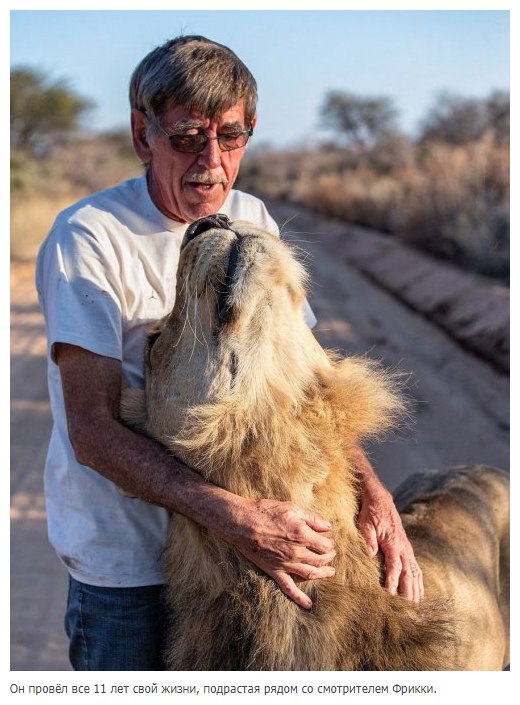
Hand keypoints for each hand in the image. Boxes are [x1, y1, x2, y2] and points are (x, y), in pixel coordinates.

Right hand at [217, 497, 335, 609]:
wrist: (242, 522)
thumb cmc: (266, 512)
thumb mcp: (292, 508)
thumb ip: (312, 518)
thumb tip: (328, 527)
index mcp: (302, 535)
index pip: (325, 546)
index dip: (330, 544)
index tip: (329, 541)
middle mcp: (296, 552)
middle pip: (320, 560)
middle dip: (329, 558)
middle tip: (331, 554)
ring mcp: (285, 563)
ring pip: (310, 574)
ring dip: (322, 574)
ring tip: (330, 572)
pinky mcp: (274, 570)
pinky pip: (289, 587)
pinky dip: (299, 597)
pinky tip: (308, 605)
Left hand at [357, 479, 423, 602]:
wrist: (379, 497)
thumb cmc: (370, 511)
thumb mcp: (365, 523)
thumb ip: (368, 540)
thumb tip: (371, 556)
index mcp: (393, 543)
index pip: (395, 568)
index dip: (393, 583)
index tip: (391, 597)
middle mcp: (403, 547)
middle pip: (409, 574)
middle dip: (409, 593)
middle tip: (409, 611)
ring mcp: (407, 548)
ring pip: (415, 573)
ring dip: (417, 590)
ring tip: (417, 607)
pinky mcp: (406, 548)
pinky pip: (416, 567)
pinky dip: (418, 581)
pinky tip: (419, 591)